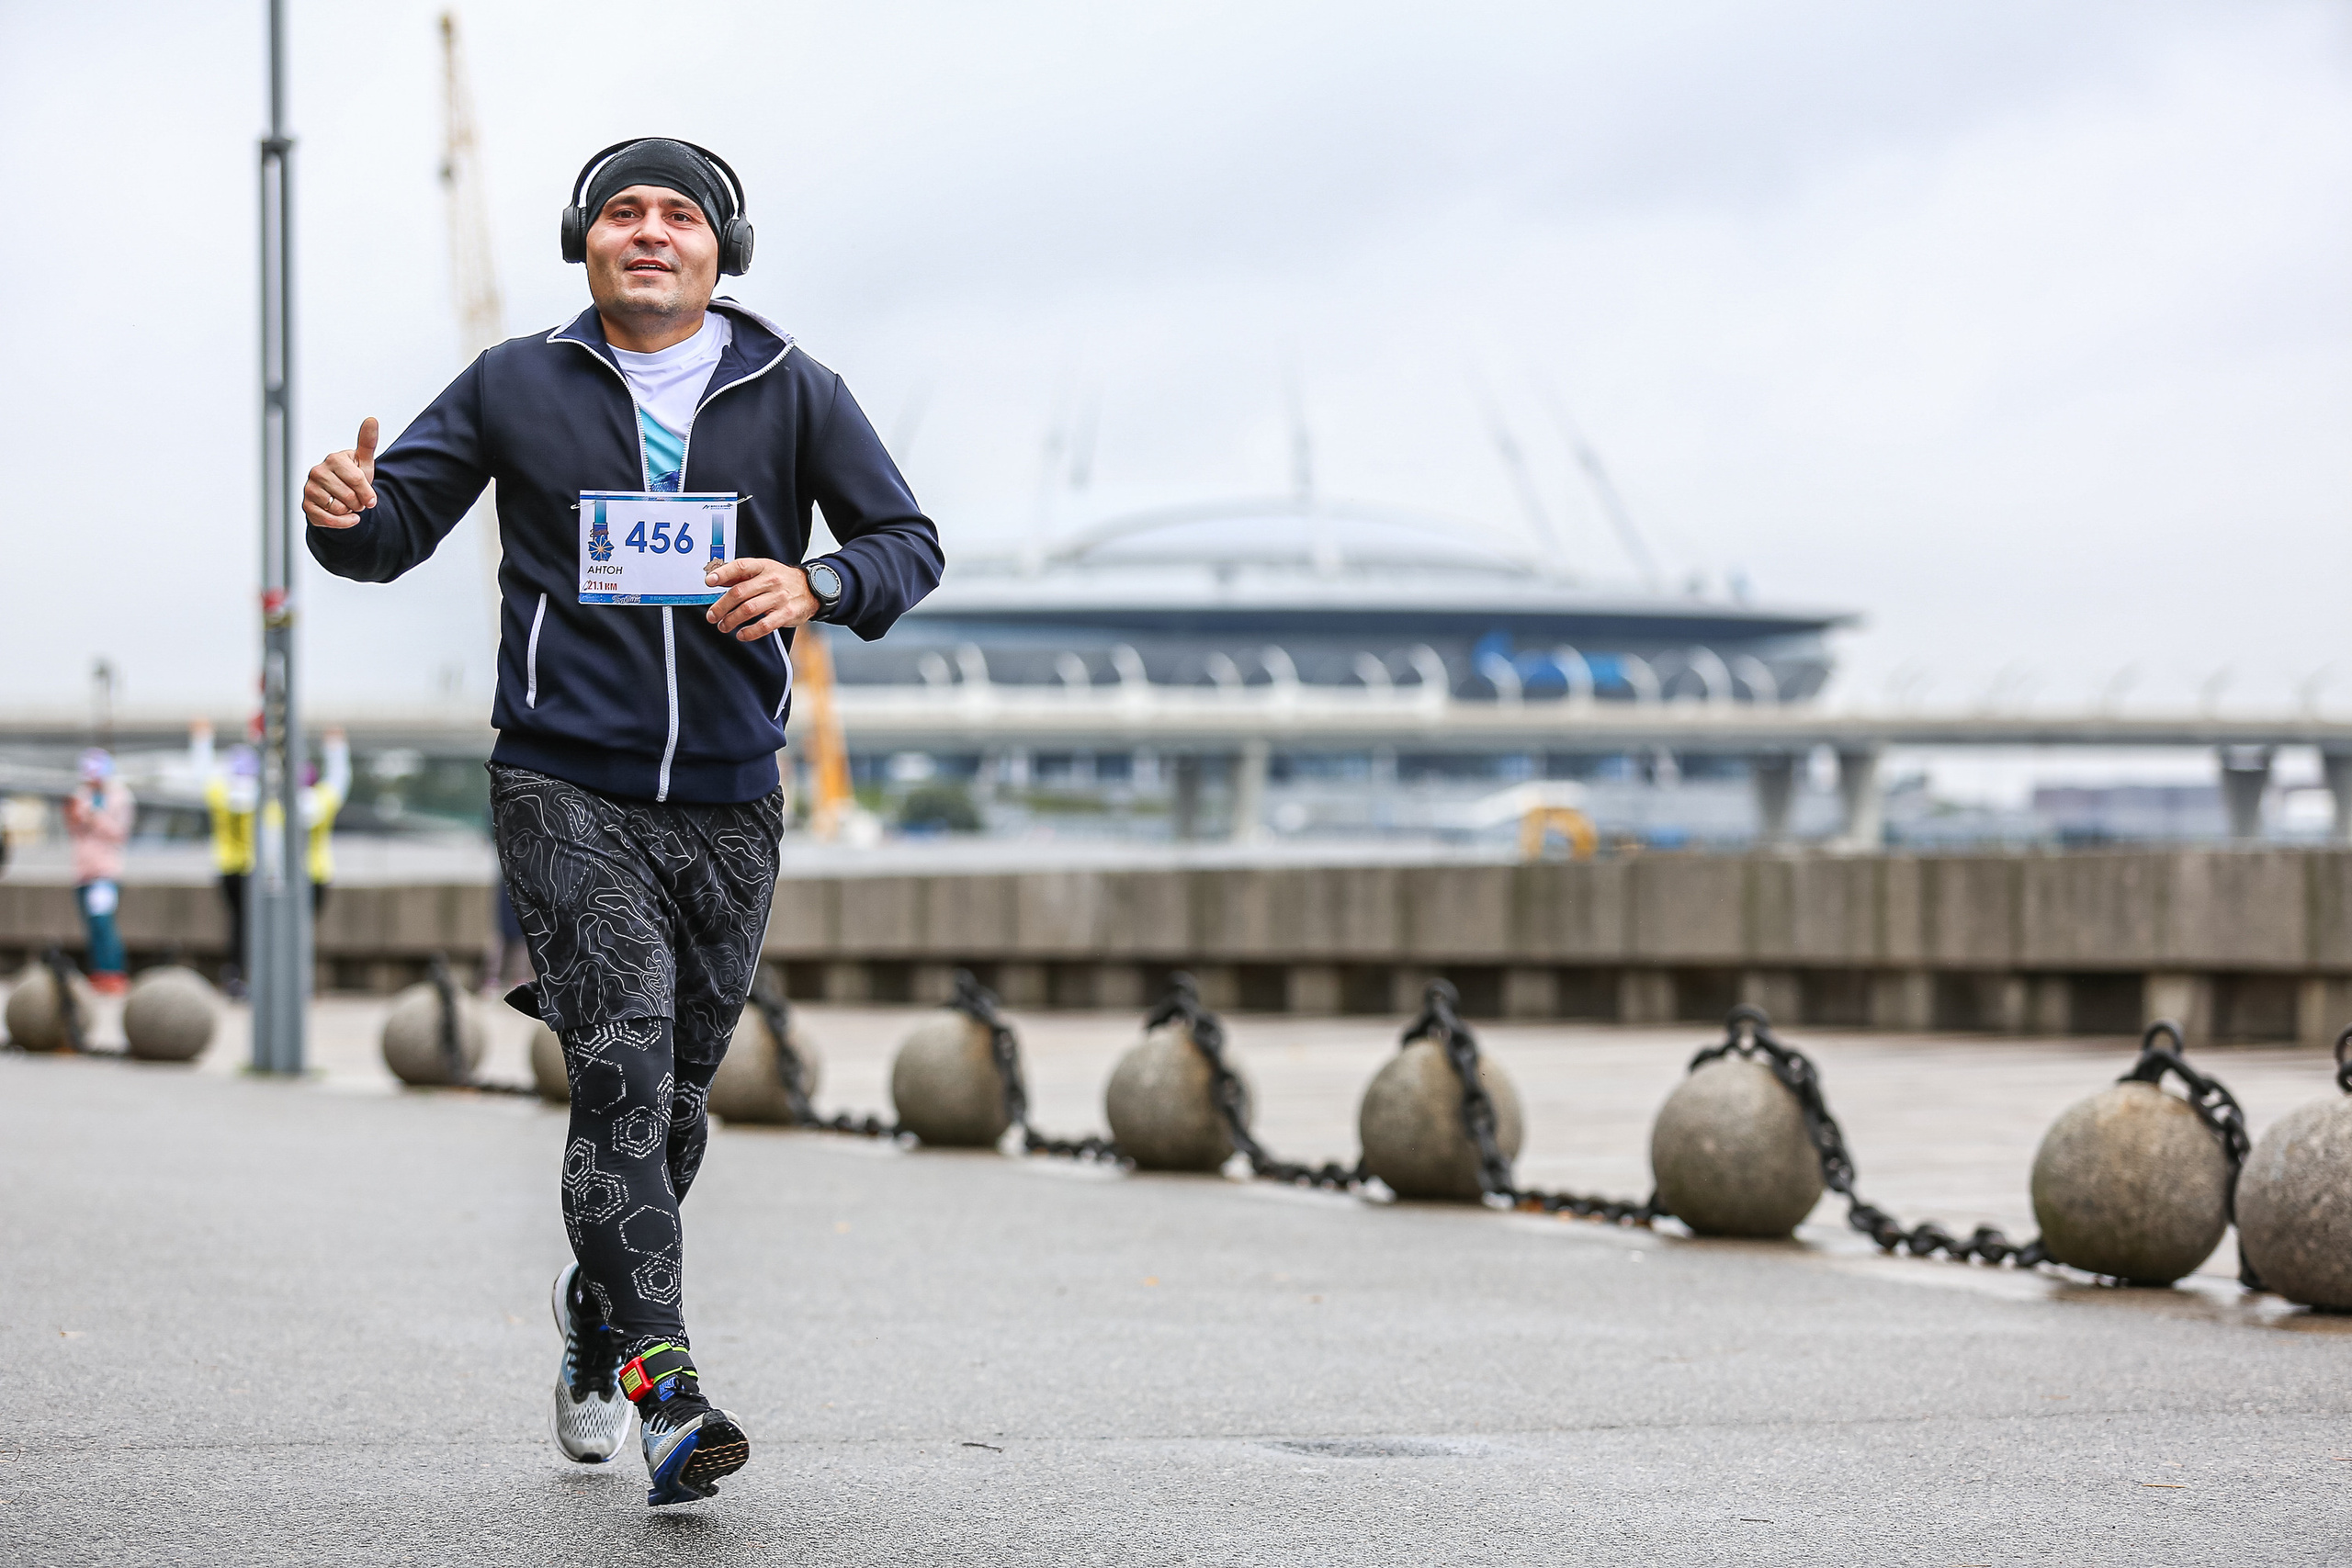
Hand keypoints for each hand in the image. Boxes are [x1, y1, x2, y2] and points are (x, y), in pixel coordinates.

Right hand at [302, 418, 379, 528]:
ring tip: (349, 505)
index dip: (368, 493)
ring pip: (339, 509)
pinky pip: (329, 520)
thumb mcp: (363, 461)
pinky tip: (349, 518)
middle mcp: (318, 471)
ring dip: (350, 512)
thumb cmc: (353, 477)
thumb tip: (372, 419)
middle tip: (358, 501)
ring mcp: (310, 488)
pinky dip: (343, 523)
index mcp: (334, 459)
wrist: (342, 497)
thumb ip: (368, 442)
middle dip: (359, 503)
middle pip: (349, 496)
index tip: (371, 498)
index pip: (357, 479)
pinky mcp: (306, 505)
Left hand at [704, 557, 818, 639]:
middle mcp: (772, 580)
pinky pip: (764, 626)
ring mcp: (780, 598)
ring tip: (723, 626)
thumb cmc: (782, 580)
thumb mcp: (763, 570)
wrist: (813, 589)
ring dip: (731, 620)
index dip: (723, 573)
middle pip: (740, 593)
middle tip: (712, 616)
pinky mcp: (787, 614)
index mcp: (763, 567)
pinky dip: (750, 632)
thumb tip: (715, 579)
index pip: (741, 567)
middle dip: (721, 606)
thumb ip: (740, 575)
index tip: (709, 582)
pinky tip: (741, 635)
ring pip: (749, 610)